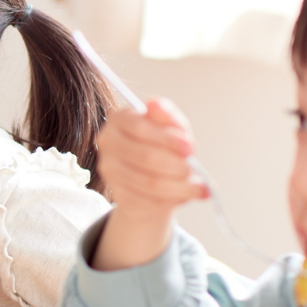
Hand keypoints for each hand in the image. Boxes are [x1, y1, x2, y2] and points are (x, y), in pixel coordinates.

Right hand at [92, 97, 205, 270]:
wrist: (151, 172)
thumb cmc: (162, 143)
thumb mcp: (170, 126)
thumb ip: (167, 116)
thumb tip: (156, 104)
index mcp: (118, 119)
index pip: (140, 128)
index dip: (167, 139)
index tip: (191, 147)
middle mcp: (107, 143)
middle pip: (145, 157)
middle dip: (176, 165)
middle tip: (194, 170)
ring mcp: (109, 170)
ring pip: (149, 184)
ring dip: (180, 188)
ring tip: (199, 187)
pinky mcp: (116, 194)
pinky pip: (147, 202)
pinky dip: (171, 202)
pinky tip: (183, 196)